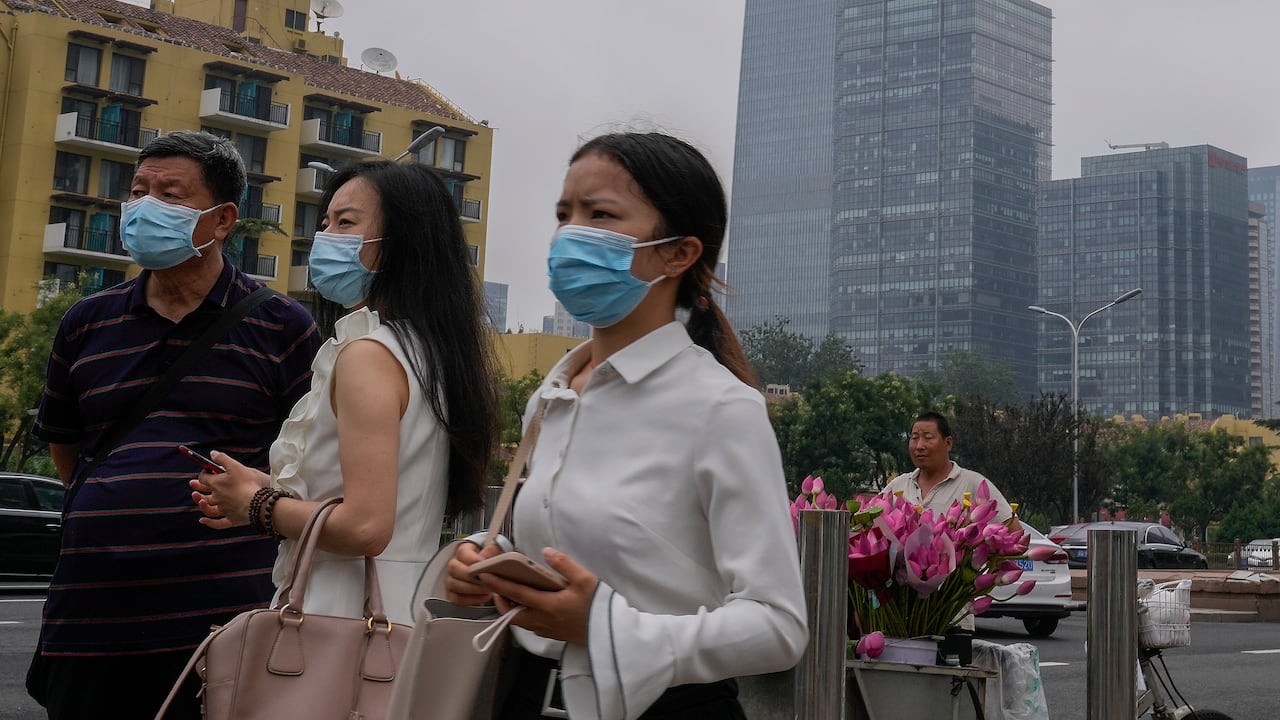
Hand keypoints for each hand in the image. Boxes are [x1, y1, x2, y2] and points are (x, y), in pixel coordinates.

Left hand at [189, 451, 269, 529]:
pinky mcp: (231, 519)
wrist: (258, 503)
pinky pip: (218, 523)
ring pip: (209, 508)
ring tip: (200, 500)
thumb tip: (212, 453)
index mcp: (216, 484)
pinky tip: (202, 520)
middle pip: (204, 493)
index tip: (207, 469)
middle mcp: (217, 498)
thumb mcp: (236, 466)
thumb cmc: (248, 484)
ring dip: (201, 504)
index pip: (203, 478)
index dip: (204, 473)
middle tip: (192, 484)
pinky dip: (209, 522)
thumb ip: (223, 459)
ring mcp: (223, 510)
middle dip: (199, 488)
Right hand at [444, 541, 503, 605]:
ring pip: (453, 585)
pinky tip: (484, 597)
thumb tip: (488, 558)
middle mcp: (454, 565)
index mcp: (463, 551)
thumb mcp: (494, 551)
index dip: (472, 559)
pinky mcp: (453, 595)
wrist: (489, 574)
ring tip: (487, 590)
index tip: (483, 564)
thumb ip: (491, 551)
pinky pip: (457, 599)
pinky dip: (471, 600)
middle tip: (485, 580)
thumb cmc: (490, 562)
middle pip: (454, 569)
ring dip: (472, 589)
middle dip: (470, 576)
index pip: (462, 552)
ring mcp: (451, 580)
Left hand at [477, 548, 596, 645]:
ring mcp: (549, 630)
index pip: (516, 593)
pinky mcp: (555, 635)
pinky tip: (531, 609)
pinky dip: (524, 618)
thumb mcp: (585, 580)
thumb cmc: (598, 606)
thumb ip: (564, 564)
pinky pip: (532, 627)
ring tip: (511, 595)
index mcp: (548, 605)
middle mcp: (544, 620)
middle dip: (500, 601)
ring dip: (511, 610)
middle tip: (496, 587)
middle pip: (512, 614)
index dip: (498, 584)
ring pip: (520, 623)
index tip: (484, 576)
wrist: (612, 633)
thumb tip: (546, 552)